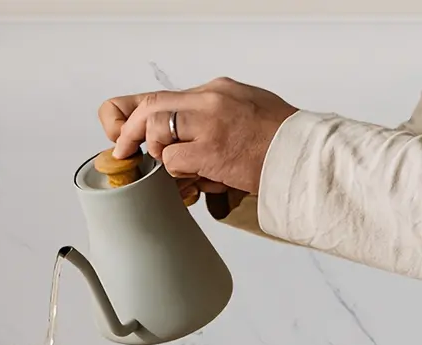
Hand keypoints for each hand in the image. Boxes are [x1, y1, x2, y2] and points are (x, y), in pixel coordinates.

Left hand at [98, 77, 297, 194]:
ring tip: (182, 168)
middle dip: (129, 132)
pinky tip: (198, 178)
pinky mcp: (210, 149)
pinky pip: (171, 161)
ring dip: (160, 155)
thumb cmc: (274, 140)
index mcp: (215, 90)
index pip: (161, 97)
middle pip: (150, 107)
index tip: (120, 133)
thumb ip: (205, 119)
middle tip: (123, 153)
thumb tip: (173, 137)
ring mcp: (209, 122)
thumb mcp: (239, 112)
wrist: (300, 155)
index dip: (132, 115)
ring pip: (157, 132)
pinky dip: (177, 174)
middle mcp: (209, 99)